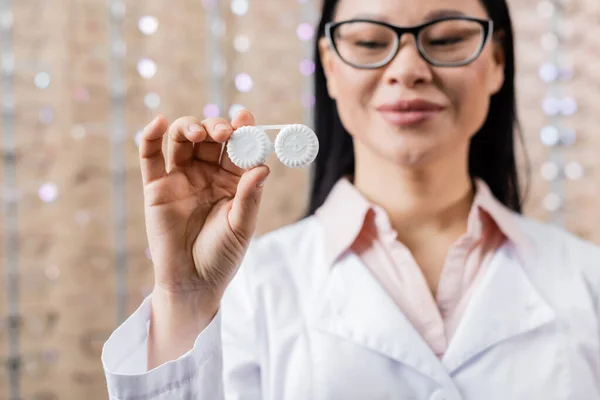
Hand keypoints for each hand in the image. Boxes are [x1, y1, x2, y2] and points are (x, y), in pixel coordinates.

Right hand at [139, 110, 269, 310]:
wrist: (191, 282)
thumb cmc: (222, 255)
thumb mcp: (241, 227)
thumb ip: (250, 197)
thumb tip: (263, 168)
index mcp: (233, 180)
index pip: (238, 148)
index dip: (243, 131)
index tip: (246, 118)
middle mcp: (207, 174)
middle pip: (211, 138)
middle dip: (218, 128)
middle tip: (225, 133)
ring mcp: (181, 177)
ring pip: (183, 140)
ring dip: (190, 127)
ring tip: (198, 133)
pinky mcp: (156, 186)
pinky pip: (151, 157)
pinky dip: (151, 136)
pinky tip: (158, 123)